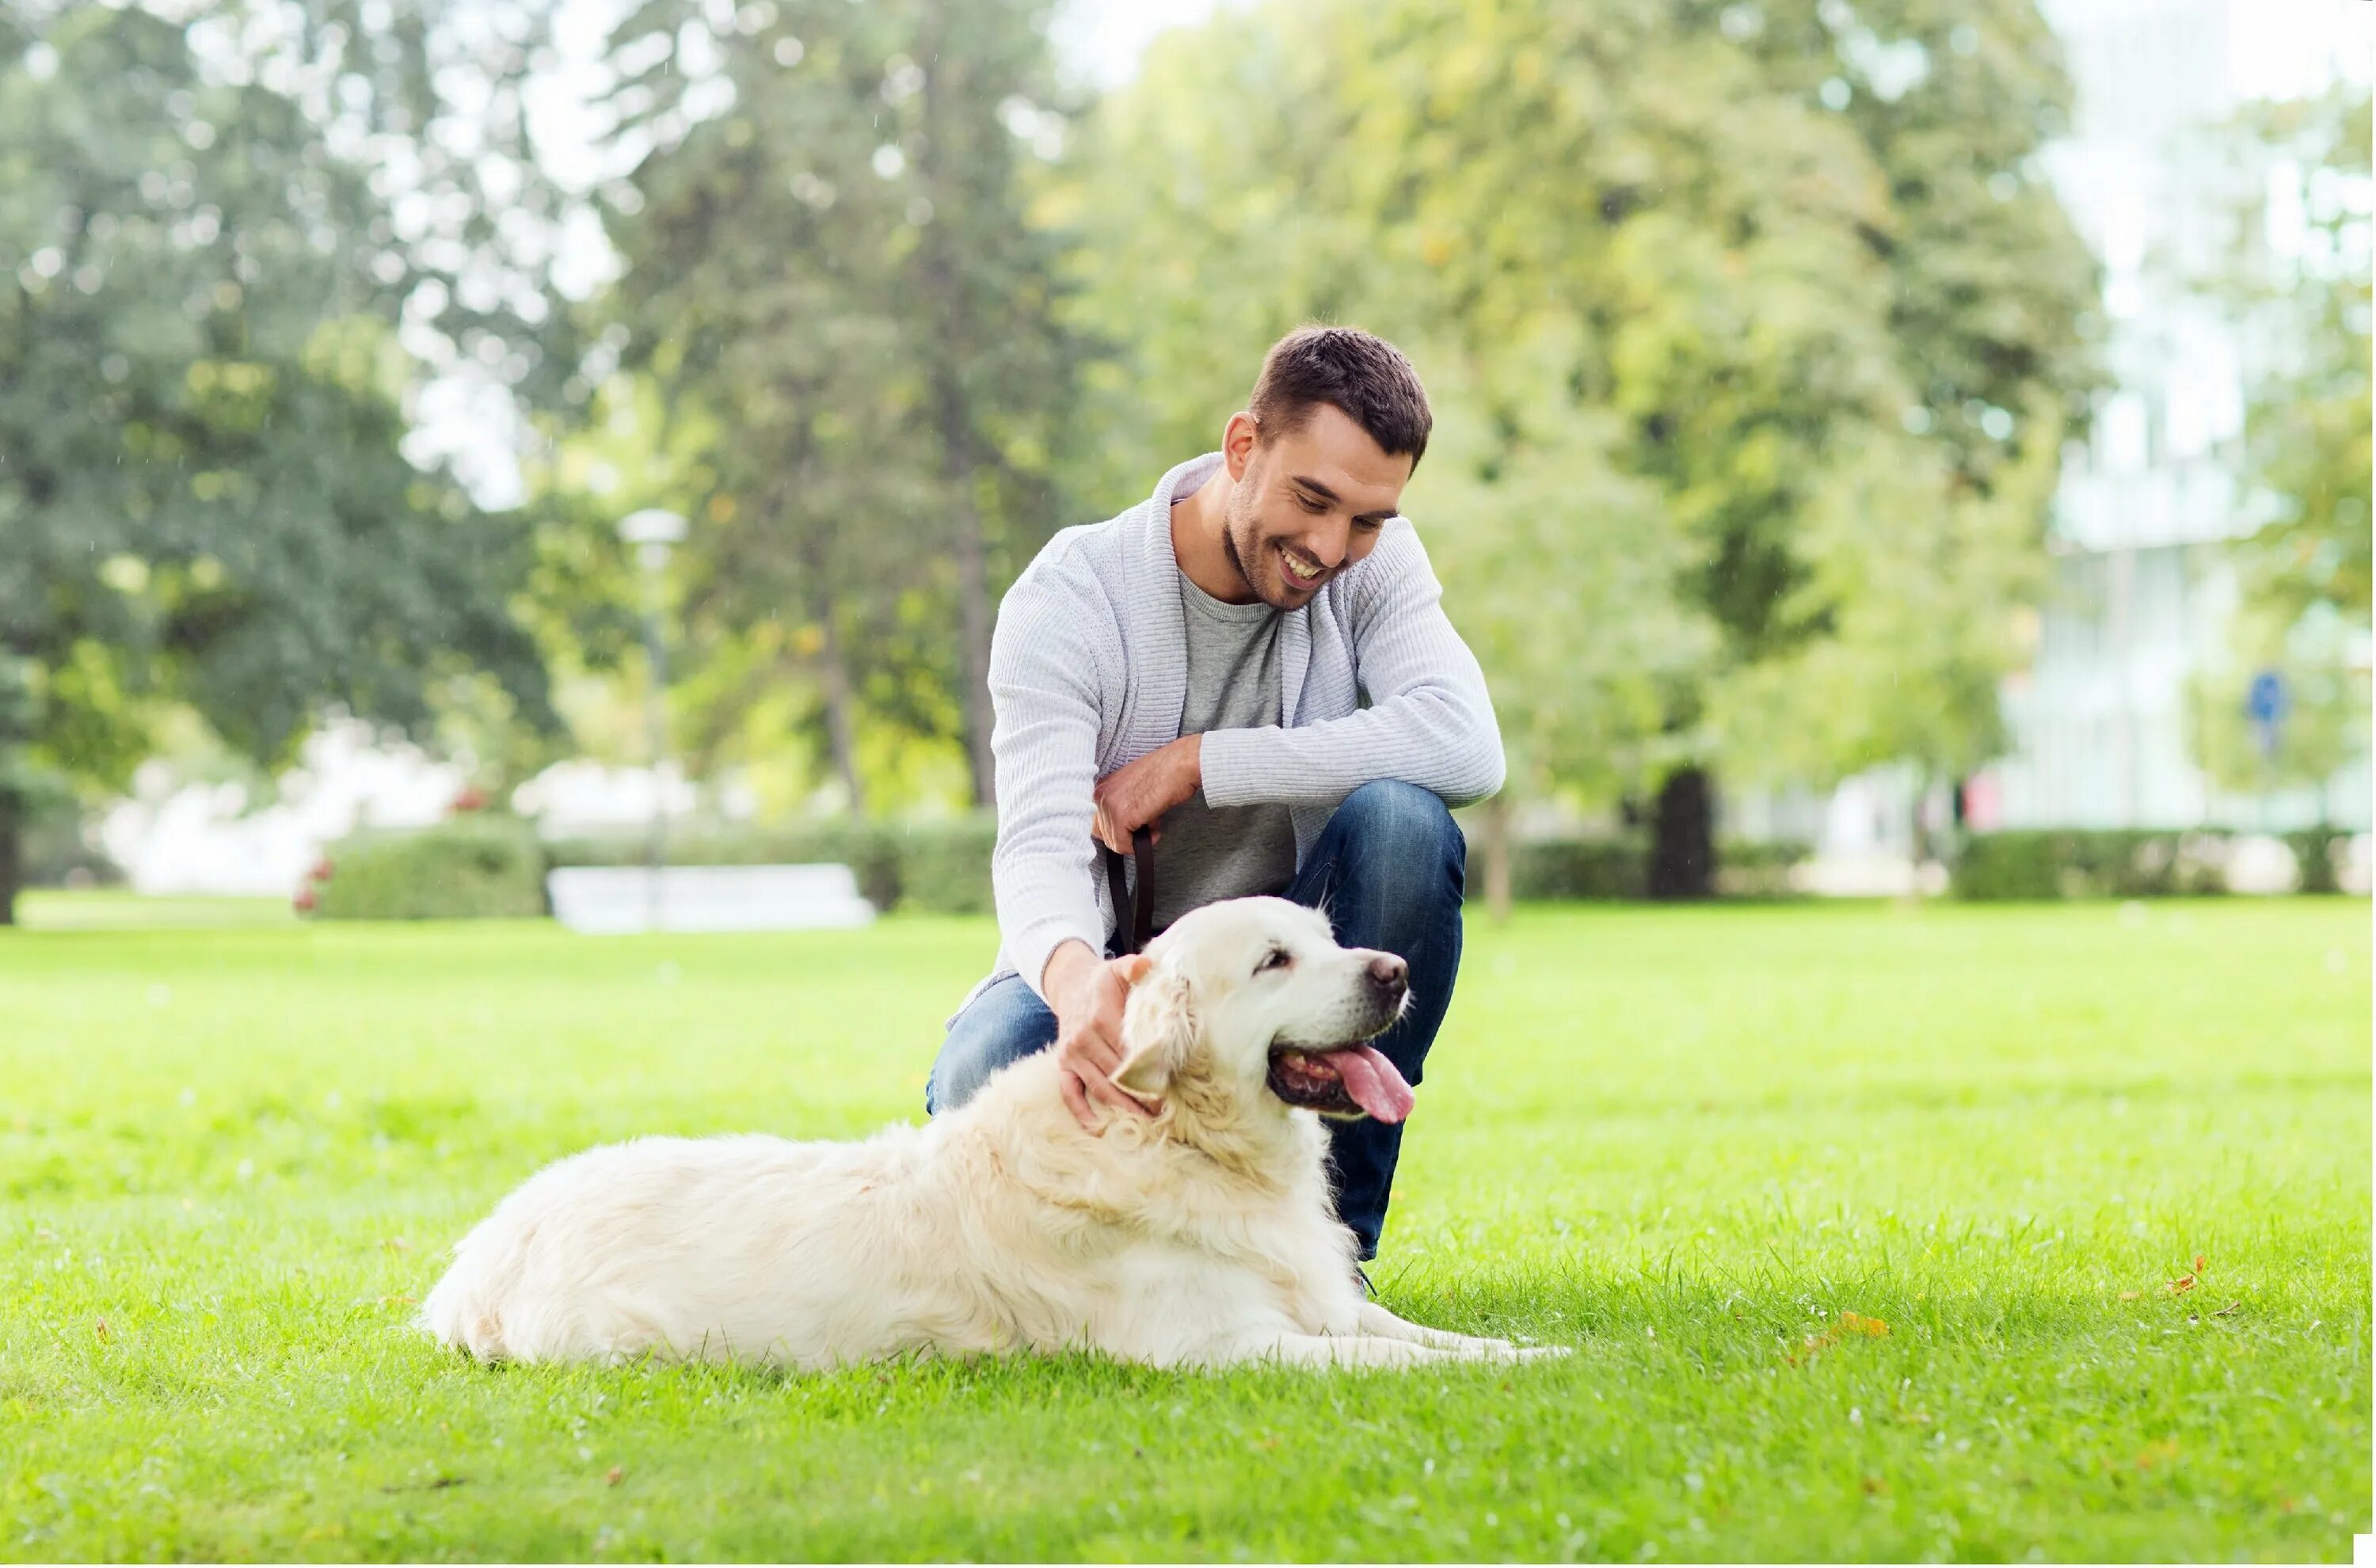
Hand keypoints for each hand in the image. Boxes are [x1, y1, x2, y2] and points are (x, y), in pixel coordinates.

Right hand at [1043, 944, 1155, 1130]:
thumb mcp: (1119, 968)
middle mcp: (1083, 1038)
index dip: (1148, 1068)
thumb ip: (1134, 967)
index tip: (1167, 1083)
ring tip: (1145, 1119)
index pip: (1128, 1050)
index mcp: (1100, 1015)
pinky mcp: (1063, 1065)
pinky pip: (1069, 1093)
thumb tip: (1146, 965)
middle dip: (1141, 1092)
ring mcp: (1071, 1054)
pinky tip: (1098, 1127)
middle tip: (1163, 1108)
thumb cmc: (1103, 982)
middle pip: (1116, 1072)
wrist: (1070, 986)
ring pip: (1099, 1086)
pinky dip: (1081, 1112)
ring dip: (1122, 1105)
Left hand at [1092, 734, 1202, 854]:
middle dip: (1127, 835)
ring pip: (1114, 842)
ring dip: (1136, 838)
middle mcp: (1100, 795)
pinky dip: (1140, 844)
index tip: (1134, 827)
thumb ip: (1122, 805)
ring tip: (1153, 823)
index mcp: (1102, 787)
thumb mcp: (1134, 788)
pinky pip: (1123, 845)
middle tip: (1147, 824)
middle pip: (1103, 834)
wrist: (1180, 764)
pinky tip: (1155, 830)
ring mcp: (1109, 805)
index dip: (1118, 829)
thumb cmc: (1165, 773)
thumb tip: (1123, 828)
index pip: (1098, 822)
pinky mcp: (1121, 817)